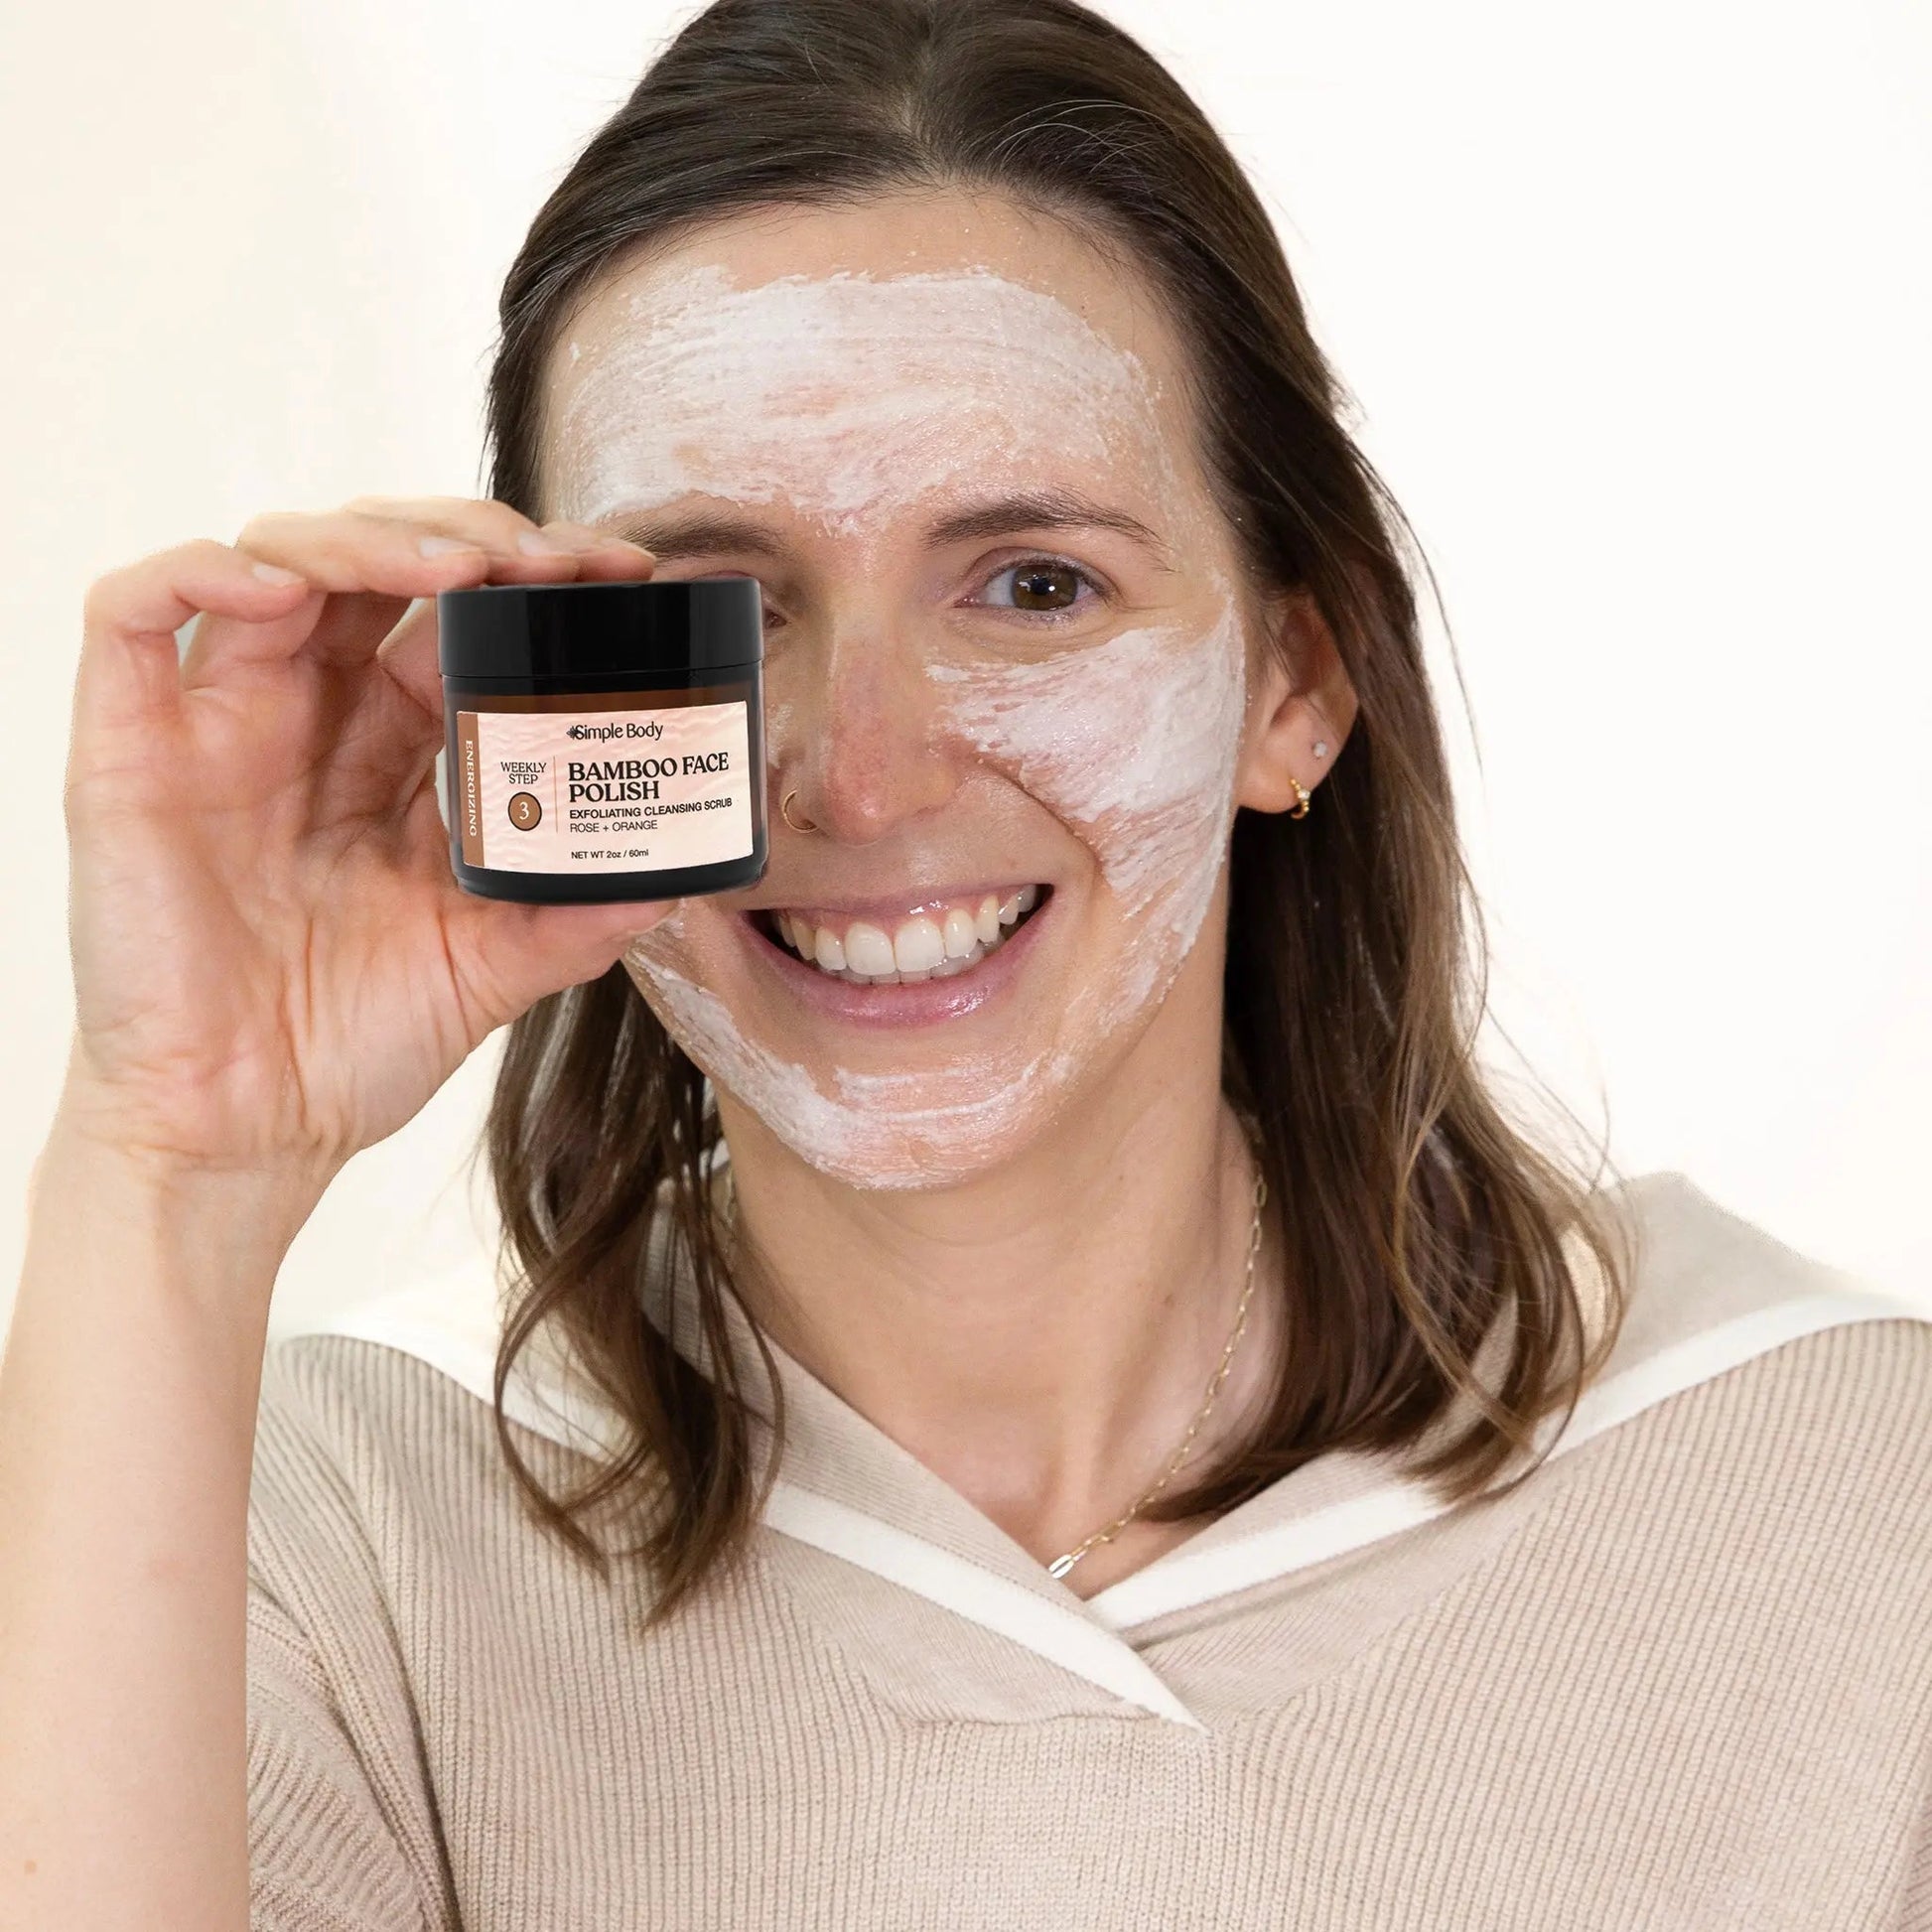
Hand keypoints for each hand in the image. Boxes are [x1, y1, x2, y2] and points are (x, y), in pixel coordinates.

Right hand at [58, 496, 674, 1184]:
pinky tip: (282, 586)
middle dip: (468, 539)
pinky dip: (202, 571)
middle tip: (554, 560)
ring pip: (271, 562)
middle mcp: (305, 720)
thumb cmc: (348, 1046)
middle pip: (373, 565)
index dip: (531, 582)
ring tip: (459, 568)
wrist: (248, 1133)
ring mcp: (216, 726)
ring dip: (366, 536)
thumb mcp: (489, 967)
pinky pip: (132, 614)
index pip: (455, 623)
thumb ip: (575, 916)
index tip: (619, 574)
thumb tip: (679, 876)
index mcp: (387, 755)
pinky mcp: (128, 751)